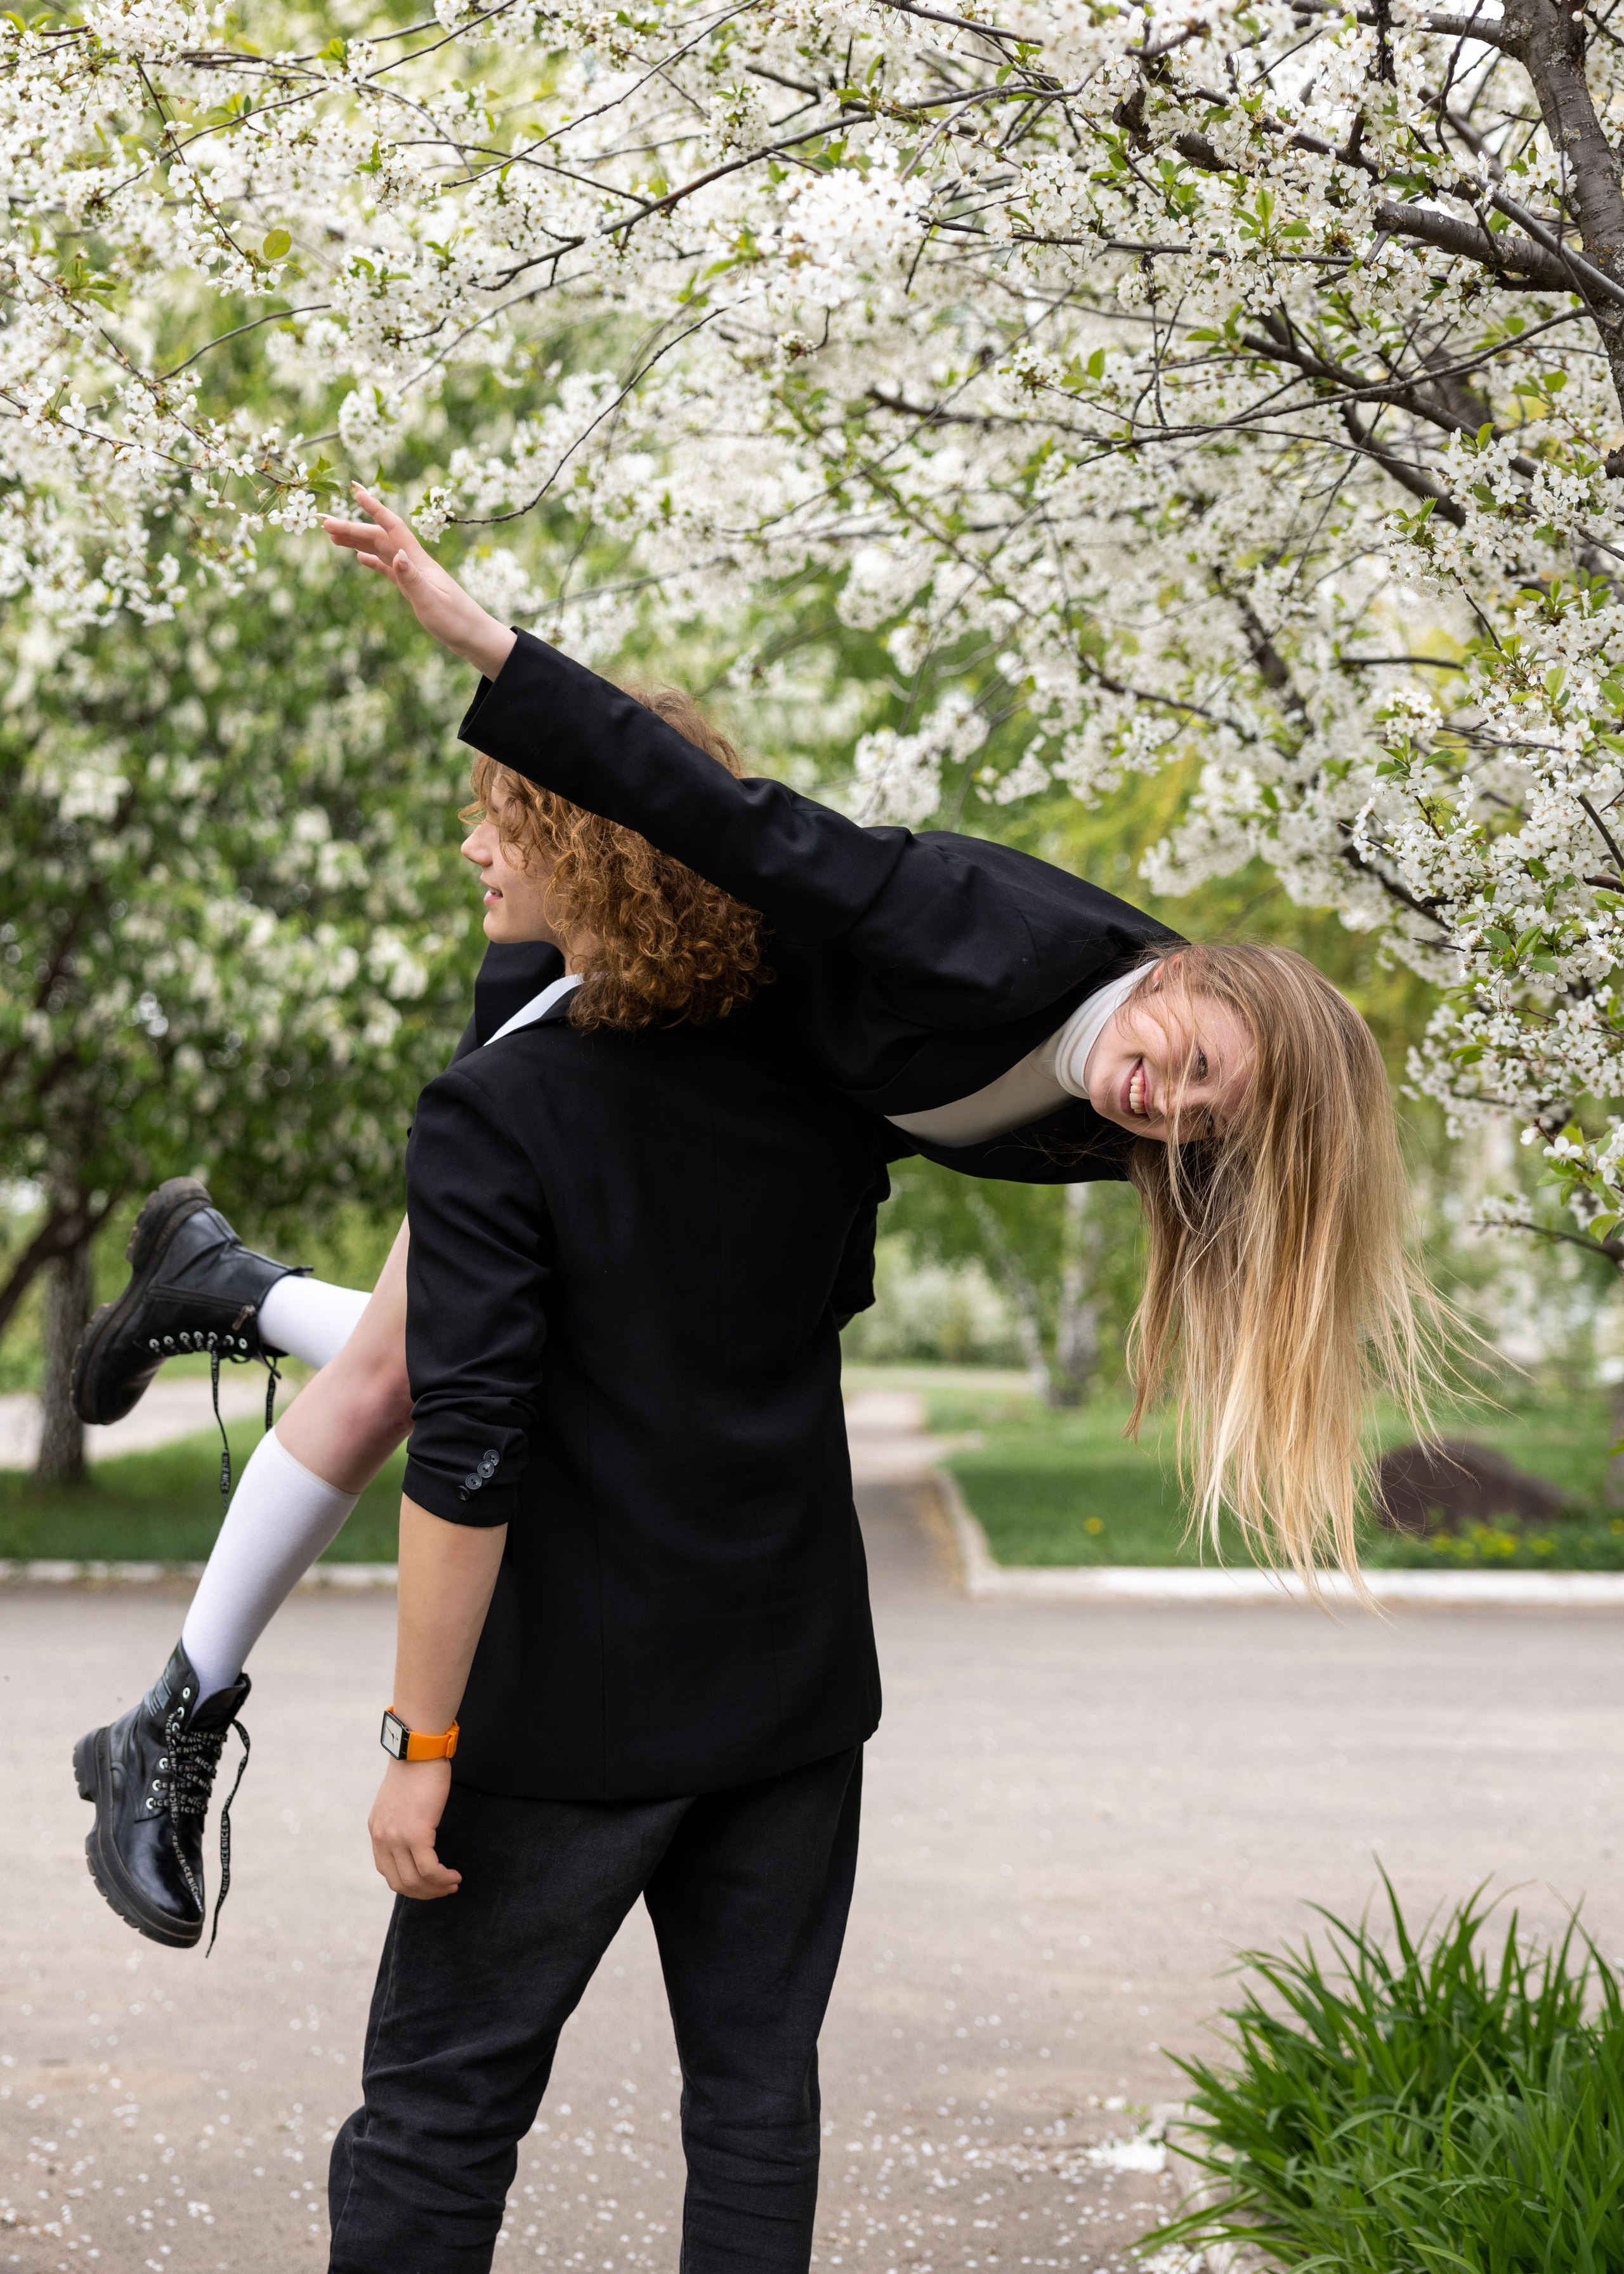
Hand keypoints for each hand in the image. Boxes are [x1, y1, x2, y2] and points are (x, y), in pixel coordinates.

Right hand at [319, 485, 516, 680]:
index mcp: (419, 562)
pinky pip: (389, 569)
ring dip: (358, 541)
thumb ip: (412, 579)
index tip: (355, 490)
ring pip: (381, 550)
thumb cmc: (457, 622)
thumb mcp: (431, 602)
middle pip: (379, 537)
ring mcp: (414, 574)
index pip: (393, 527)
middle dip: (352, 528)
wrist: (474, 637)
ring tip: (332, 536)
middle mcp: (415, 562)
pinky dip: (373, 561)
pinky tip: (360, 558)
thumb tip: (397, 555)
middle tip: (323, 523)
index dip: (374, 508)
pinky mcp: (414, 588)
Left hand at [368, 1757, 460, 1899]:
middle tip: (443, 1890)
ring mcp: (397, 1838)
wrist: (418, 1750)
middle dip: (423, 1892)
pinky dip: (442, 1877)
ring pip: (414, 1880)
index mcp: (377, 1830)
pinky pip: (429, 1868)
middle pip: (399, 1882)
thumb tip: (416, 1836)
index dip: (409, 1883)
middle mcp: (382, 1837)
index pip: (387, 1871)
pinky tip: (454, 1876)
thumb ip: (401, 1820)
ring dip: (435, 1888)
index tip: (429, 1883)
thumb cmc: (416, 1769)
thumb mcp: (398, 1800)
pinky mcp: (416, 1833)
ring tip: (452, 1884)